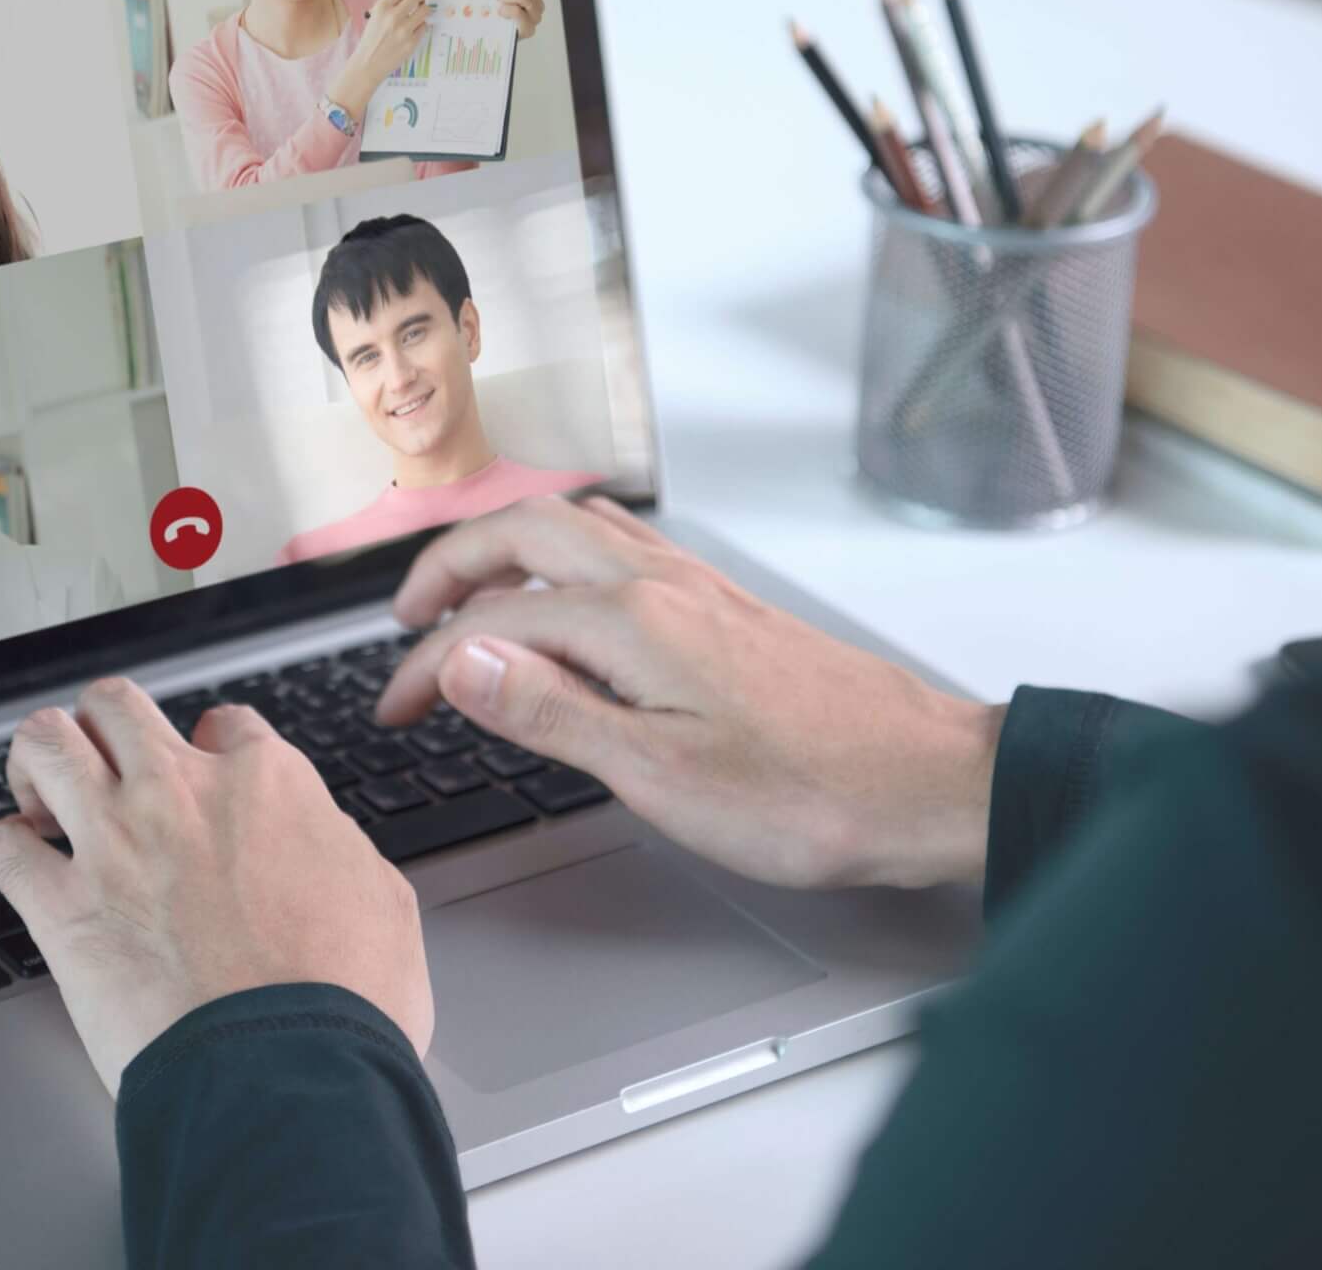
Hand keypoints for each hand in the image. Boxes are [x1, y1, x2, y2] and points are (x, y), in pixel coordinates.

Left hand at [0, 679, 431, 1095]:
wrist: (288, 1071)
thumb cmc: (345, 1003)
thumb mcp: (382, 899)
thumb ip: (338, 851)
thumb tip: (323, 847)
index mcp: (268, 784)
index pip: (223, 724)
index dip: (208, 749)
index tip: (200, 776)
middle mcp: (182, 793)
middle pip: (115, 705)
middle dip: (103, 726)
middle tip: (103, 764)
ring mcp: (115, 842)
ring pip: (46, 742)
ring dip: (38, 762)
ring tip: (42, 794)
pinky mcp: (63, 907)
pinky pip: (1, 847)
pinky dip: (4, 849)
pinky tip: (20, 863)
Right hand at [327, 0, 435, 116]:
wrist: (368, 63)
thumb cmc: (371, 39)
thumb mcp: (375, 16)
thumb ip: (391, 3)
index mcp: (382, 7)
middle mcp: (393, 16)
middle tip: (419, 0)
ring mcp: (404, 30)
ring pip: (425, 10)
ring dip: (423, 11)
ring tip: (414, 18)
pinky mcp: (412, 42)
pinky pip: (424, 27)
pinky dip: (420, 27)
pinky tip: (410, 32)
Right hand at [378, 496, 1003, 889]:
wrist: (926, 783)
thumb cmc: (811, 796)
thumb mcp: (660, 776)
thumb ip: (553, 711)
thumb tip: (463, 660)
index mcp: (634, 622)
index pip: (492, 624)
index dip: (425, 668)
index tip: (395, 712)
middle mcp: (662, 584)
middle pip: (524, 531)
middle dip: (448, 566)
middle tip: (403, 621)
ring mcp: (699, 588)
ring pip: (577, 525)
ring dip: (507, 547)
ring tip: (469, 595)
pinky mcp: (727, 606)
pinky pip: (624, 543)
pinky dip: (566, 552)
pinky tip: (572, 596)